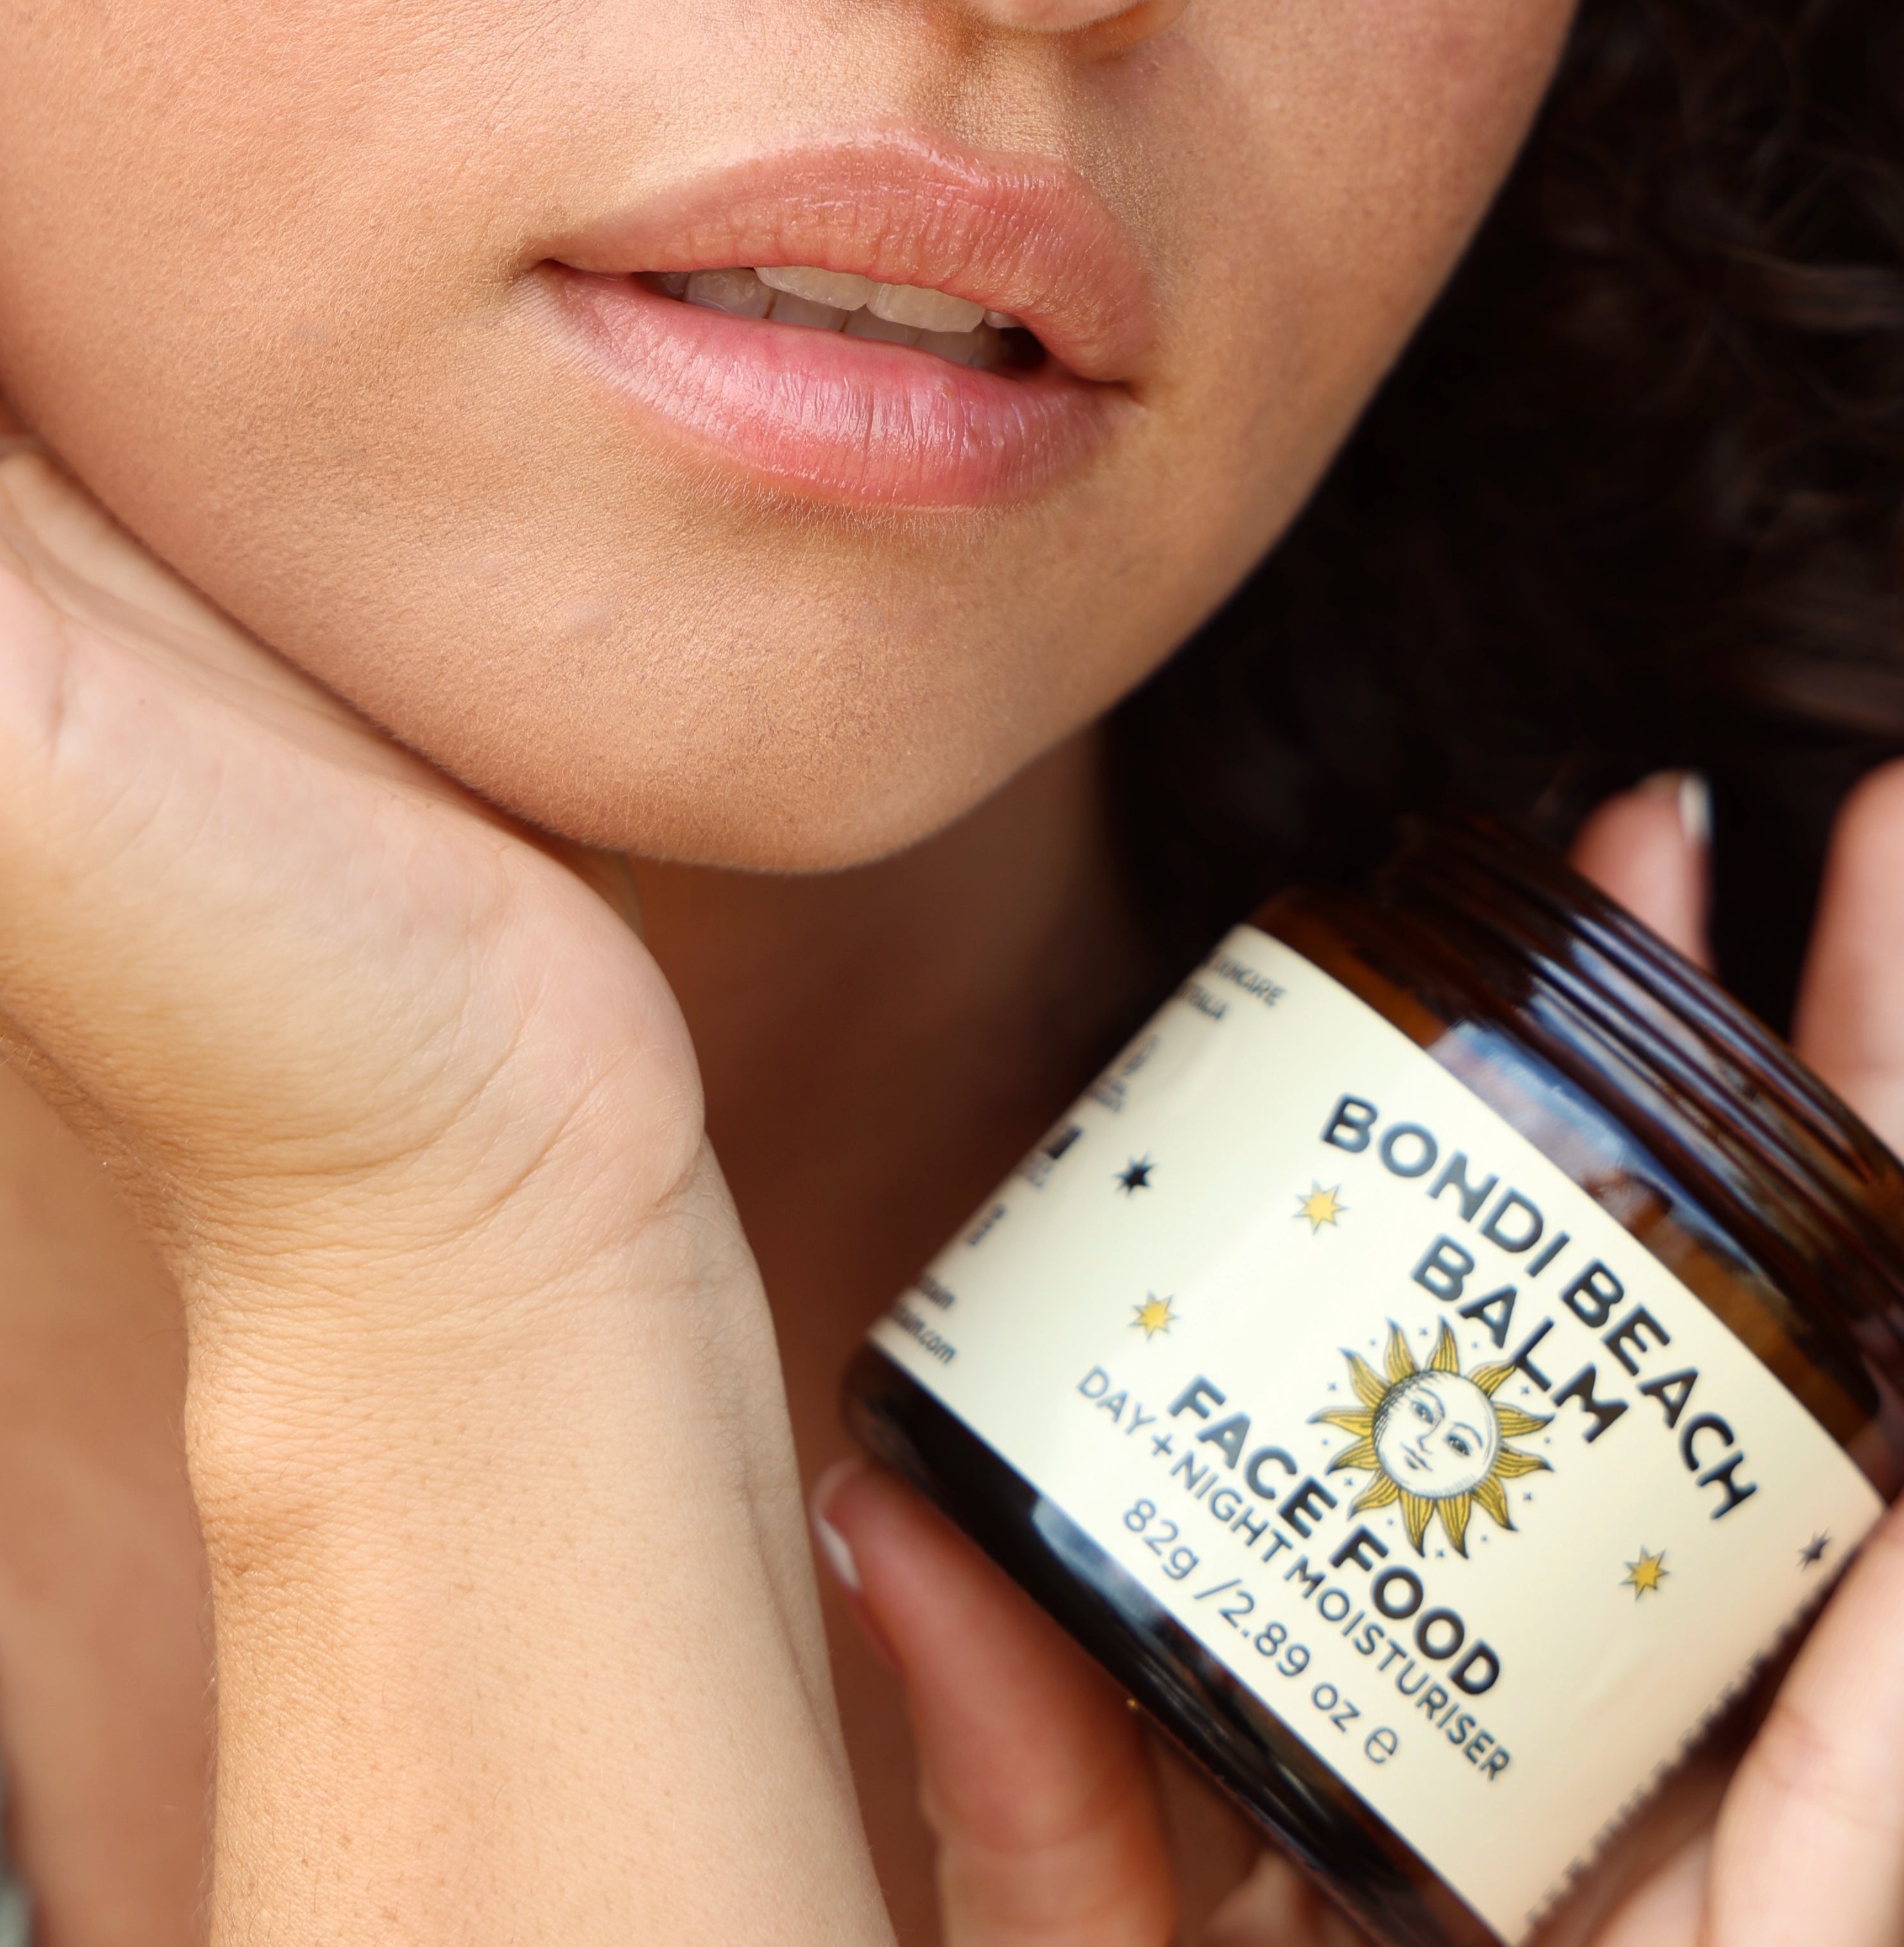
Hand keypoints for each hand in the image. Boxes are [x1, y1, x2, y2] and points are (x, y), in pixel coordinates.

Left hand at [814, 764, 1903, 1946]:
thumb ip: (1012, 1774)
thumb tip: (889, 1483)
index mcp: (1458, 1749)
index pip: (1554, 1400)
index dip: (1587, 1135)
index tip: (1567, 892)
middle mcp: (1622, 1782)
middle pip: (1740, 1410)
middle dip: (1803, 1129)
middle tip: (1814, 850)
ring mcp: (1733, 1861)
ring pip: (1857, 1538)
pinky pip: (1857, 1811)